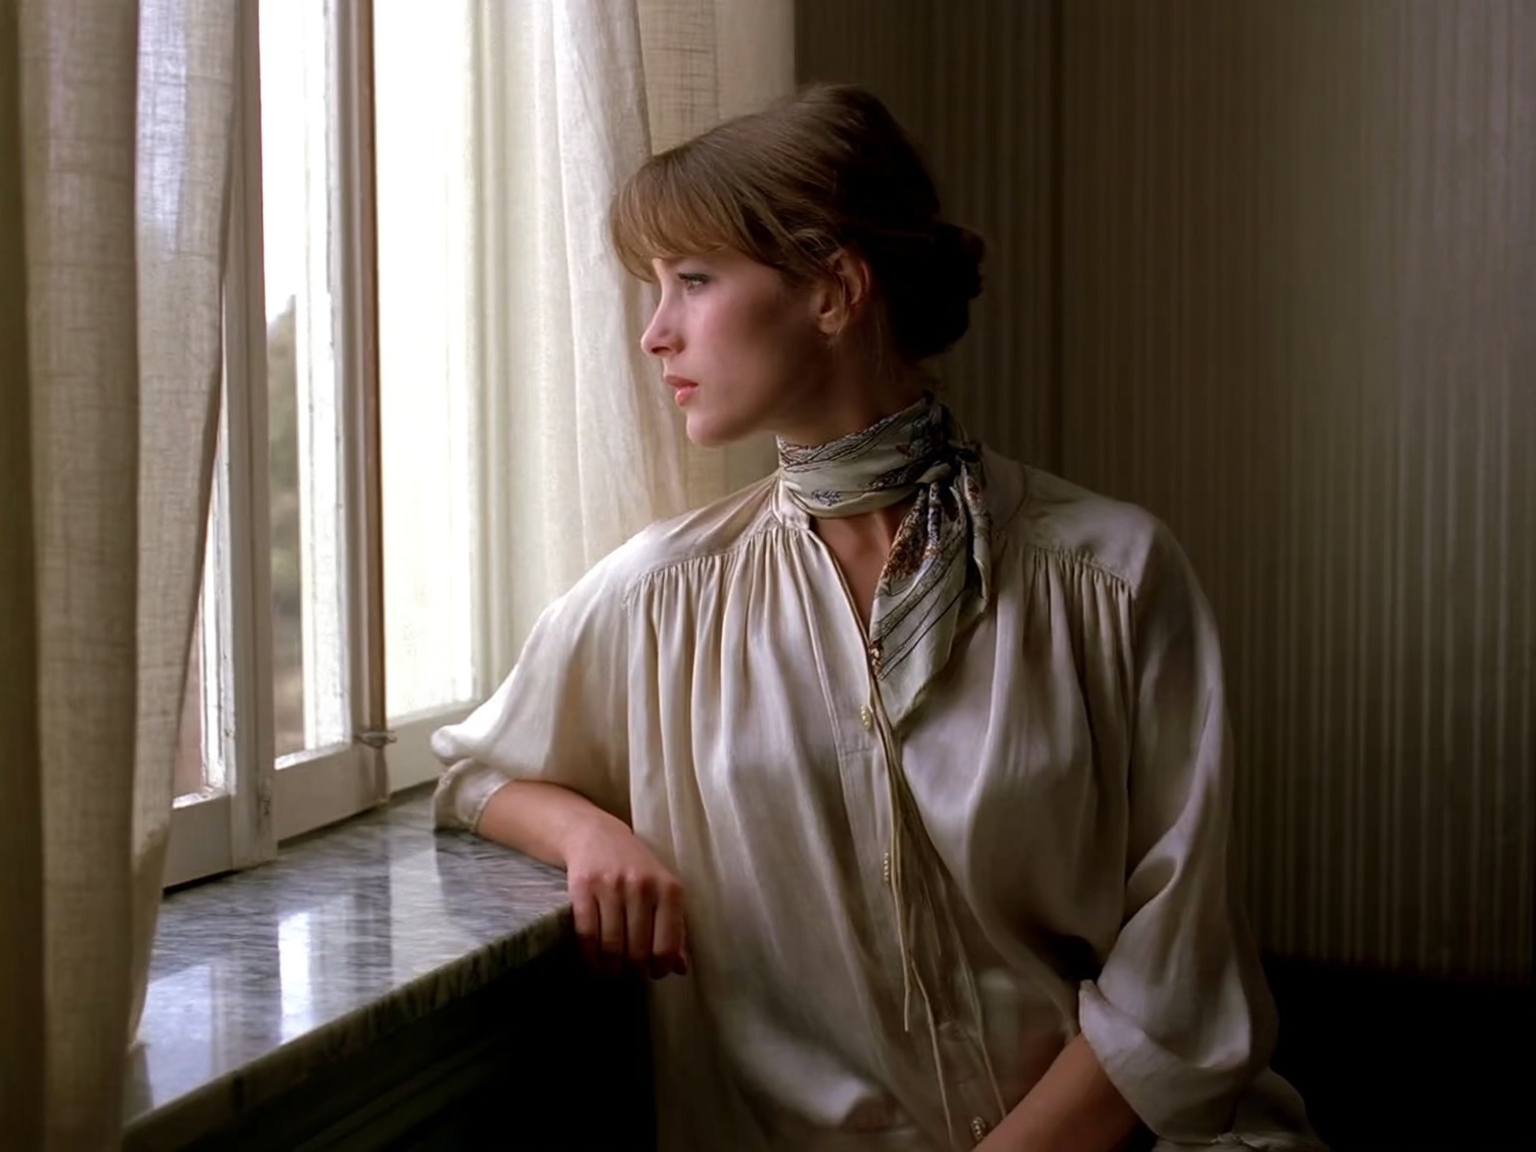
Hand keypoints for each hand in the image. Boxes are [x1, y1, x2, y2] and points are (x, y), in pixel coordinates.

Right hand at [564, 817, 689, 979]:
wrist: (597, 835)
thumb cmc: (637, 869)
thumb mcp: (663, 891)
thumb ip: (675, 928)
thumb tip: (680, 968)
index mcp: (669, 889)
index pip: (666, 945)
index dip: (661, 967)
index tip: (655, 972)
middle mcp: (641, 886)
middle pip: (637, 950)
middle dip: (634, 968)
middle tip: (631, 970)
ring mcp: (611, 886)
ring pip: (612, 946)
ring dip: (611, 966)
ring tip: (613, 967)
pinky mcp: (583, 887)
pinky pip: (587, 935)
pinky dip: (590, 955)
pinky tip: (595, 958)